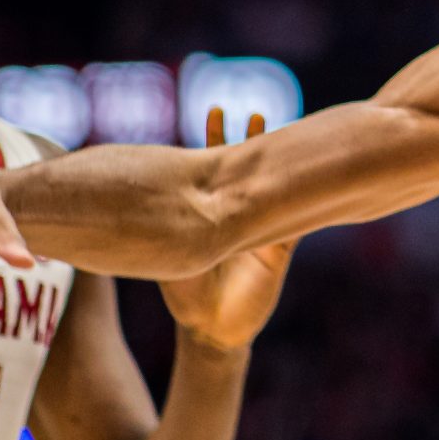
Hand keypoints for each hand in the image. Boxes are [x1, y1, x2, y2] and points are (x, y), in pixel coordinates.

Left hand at [155, 109, 298, 352]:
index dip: (215, 138)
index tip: (214, 111)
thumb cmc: (186, 294)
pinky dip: (302, 199)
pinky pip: (295, 219)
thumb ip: (160, 231)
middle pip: (248, 168)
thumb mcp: (169, 256)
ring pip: (274, 186)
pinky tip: (310, 177)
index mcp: (214, 214)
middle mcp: (241, 216)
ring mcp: (264, 229)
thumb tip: (128, 201)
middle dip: (249, 139)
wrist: (210, 328)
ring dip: (275, 159)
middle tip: (251, 113)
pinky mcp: (280, 249)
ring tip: (275, 131)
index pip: (216, 167)